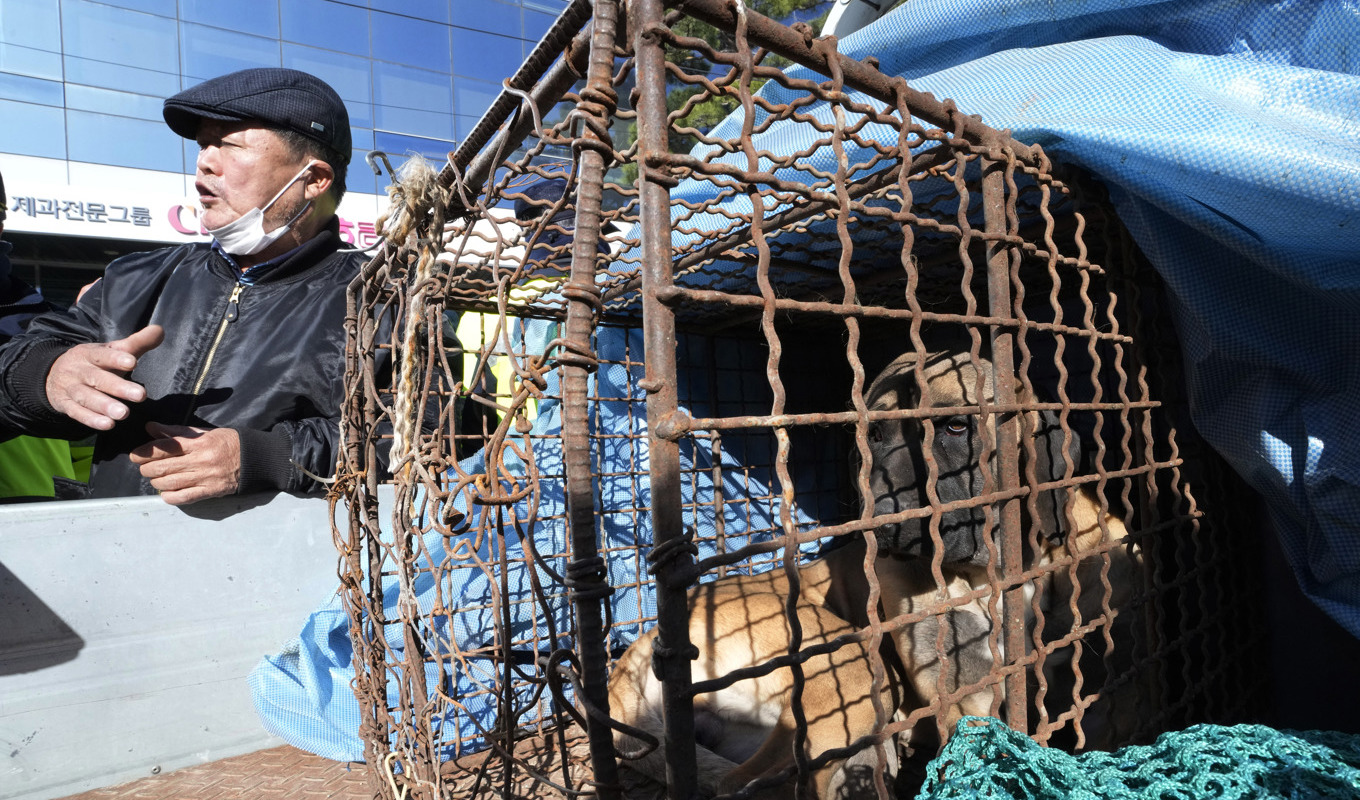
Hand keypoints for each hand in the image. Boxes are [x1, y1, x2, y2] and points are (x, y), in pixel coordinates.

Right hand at [45, 325, 163, 429]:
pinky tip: (108, 424)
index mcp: (90, 354)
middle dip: (118, 387)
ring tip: (124, 414)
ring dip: (104, 406)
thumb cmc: (94, 363)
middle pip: (97, 378)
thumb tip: (160, 330)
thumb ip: (136, 343)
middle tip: (140, 395)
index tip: (133, 362)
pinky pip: (77, 413)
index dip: (116, 358)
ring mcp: (70, 388)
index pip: (103, 355)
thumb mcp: (111, 351)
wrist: (53, 374)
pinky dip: (91, 420)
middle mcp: (79, 371)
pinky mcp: (65, 405)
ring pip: (86, 397)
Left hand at [129, 422, 240, 504]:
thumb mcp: (204, 432)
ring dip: (156, 481)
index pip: (165, 448)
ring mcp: (206, 478)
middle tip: (143, 466)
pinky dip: (170, 496)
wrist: (255, 459)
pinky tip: (166, 492)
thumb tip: (151, 427)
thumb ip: (176, 431)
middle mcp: (201, 461)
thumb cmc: (228, 442)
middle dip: (146, 468)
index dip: (145, 451)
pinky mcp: (211, 491)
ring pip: (170, 483)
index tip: (135, 454)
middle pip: (163, 467)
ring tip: (154, 477)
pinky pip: (184, 497)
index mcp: (199, 443)